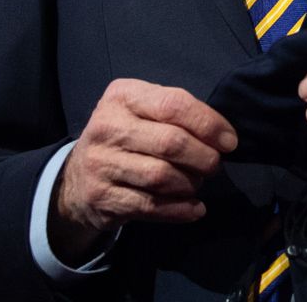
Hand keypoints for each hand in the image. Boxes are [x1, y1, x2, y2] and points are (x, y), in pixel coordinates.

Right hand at [50, 79, 239, 259]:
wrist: (76, 178)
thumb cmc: (124, 136)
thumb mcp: (142, 110)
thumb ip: (176, 113)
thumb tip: (222, 136)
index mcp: (123, 96)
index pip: (174, 105)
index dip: (208, 124)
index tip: (229, 142)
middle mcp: (107, 127)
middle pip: (171, 143)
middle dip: (204, 157)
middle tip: (214, 165)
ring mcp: (101, 164)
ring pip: (162, 177)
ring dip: (191, 183)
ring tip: (198, 182)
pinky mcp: (102, 197)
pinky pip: (151, 206)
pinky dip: (180, 210)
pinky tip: (194, 208)